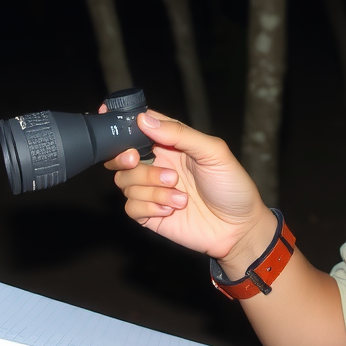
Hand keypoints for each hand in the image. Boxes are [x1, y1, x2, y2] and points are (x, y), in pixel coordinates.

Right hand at [104, 109, 274, 268]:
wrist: (239, 228)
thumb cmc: (232, 186)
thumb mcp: (213, 152)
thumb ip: (180, 133)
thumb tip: (144, 119)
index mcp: (171, 144)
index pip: (139, 126)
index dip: (122, 122)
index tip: (106, 116)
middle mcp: (158, 164)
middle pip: (122, 155)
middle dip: (124, 157)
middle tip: (135, 160)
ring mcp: (152, 190)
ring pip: (124, 181)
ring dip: (150, 187)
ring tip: (180, 195)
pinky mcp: (150, 214)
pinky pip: (131, 207)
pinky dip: (149, 206)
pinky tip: (171, 209)